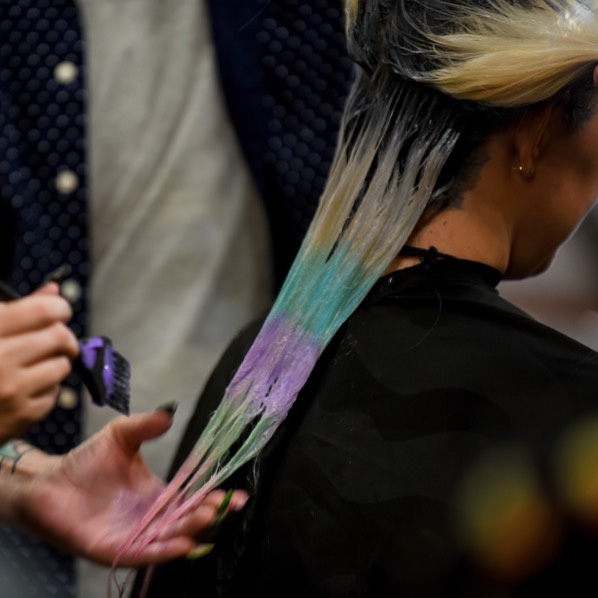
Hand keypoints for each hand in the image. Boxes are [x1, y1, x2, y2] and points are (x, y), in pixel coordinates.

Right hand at [0, 283, 78, 441]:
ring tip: (33, 365)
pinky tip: (24, 388)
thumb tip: (54, 290)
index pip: (43, 311)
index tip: (58, 311)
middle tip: (55, 340)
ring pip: (62, 366)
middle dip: (63, 337)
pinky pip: (55, 393)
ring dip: (55, 363)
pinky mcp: (22, 416)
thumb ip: (18, 309)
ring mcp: (11, 392)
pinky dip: (46, 389)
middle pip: (60, 337)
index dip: (59, 307)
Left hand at [13, 410, 247, 565]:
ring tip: (206, 517)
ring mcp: (135, 536)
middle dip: (208, 514)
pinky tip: (180, 544)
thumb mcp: (121, 436)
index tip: (238, 494)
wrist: (49, 483)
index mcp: (159, 495)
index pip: (195, 499)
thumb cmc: (86, 462)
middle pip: (188, 521)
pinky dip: (162, 552)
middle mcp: (152, 518)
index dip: (217, 498)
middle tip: (222, 504)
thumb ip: (146, 425)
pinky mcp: (114, 549)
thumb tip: (170, 410)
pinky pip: (143, 554)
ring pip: (170, 538)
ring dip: (190, 531)